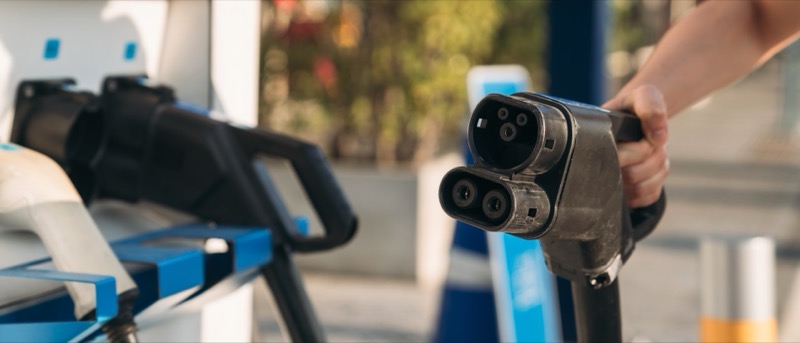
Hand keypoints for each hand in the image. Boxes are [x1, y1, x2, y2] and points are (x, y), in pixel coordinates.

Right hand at [603, 85, 669, 207]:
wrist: (633, 118)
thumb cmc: (634, 107)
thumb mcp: (644, 94)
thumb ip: (650, 105)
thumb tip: (658, 138)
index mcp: (595, 144)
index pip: (619, 161)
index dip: (641, 148)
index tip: (642, 134)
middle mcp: (597, 168)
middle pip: (631, 177)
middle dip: (652, 156)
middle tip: (649, 141)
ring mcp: (610, 185)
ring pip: (640, 190)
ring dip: (656, 169)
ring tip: (649, 152)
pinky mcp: (625, 196)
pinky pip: (647, 198)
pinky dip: (656, 183)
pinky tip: (649, 167)